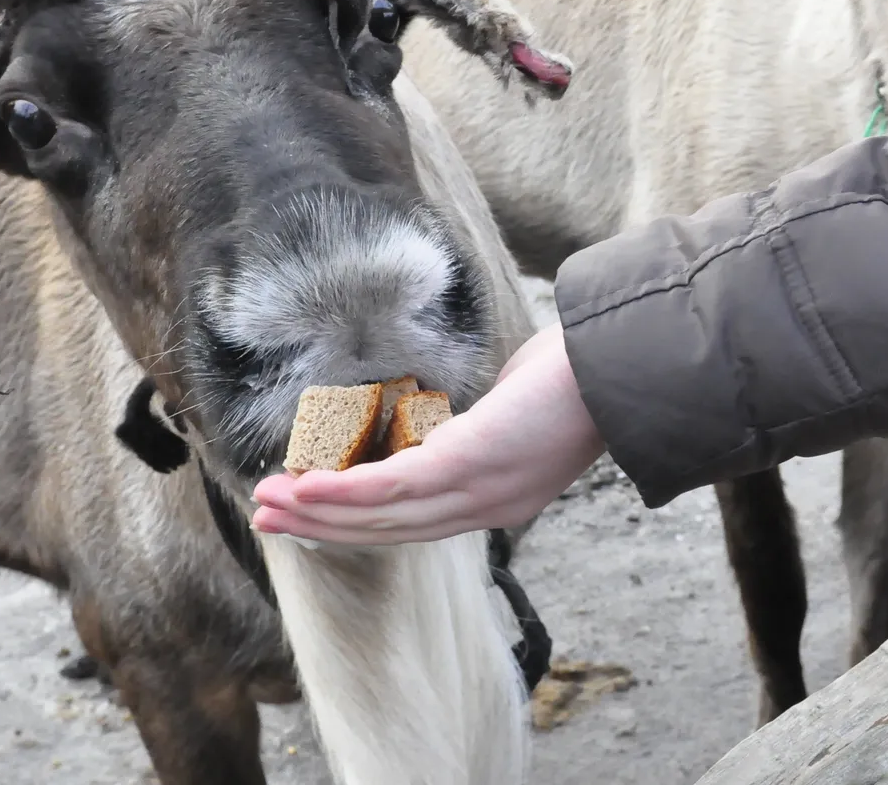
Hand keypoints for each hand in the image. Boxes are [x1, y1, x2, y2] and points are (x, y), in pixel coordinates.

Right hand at [250, 324, 605, 545]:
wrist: (620, 359)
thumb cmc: (573, 371)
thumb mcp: (514, 406)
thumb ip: (477, 420)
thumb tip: (452, 415)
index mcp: (498, 496)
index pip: (416, 519)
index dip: (358, 518)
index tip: (309, 510)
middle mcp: (488, 507)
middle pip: (391, 529)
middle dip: (325, 525)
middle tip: (268, 521)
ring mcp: (480, 491)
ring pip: (383, 515)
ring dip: (319, 512)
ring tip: (267, 506)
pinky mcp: (471, 465)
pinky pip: (393, 488)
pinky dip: (342, 494)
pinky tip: (302, 489)